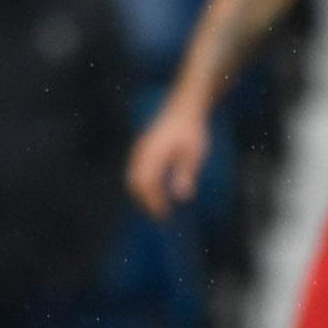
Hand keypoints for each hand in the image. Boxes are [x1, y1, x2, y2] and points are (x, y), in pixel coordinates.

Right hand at [127, 102, 210, 218]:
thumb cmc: (192, 132)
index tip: (164, 215)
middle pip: (136, 183)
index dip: (154, 201)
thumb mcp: (195, 153)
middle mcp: (142, 152)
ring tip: (158, 208)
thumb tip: (182, 196)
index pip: (148, 183)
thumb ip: (187, 173)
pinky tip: (155, 194)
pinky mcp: (141, 151)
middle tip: (161, 217)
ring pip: (133, 178)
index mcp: (154, 153)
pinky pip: (135, 172)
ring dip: (142, 195)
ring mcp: (139, 151)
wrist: (183, 110)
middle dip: (146, 202)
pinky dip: (142, 186)